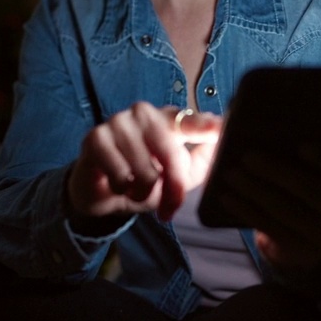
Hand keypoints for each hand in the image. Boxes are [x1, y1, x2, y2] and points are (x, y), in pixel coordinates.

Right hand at [67, 103, 221, 222]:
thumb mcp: (181, 175)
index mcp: (168, 119)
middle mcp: (144, 113)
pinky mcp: (96, 138)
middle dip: (173, 188)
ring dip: (143, 193)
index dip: (205, 126)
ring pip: (145, 171)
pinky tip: (117, 183)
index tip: (220, 129)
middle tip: (169, 208)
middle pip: (170, 154)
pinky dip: (122, 189)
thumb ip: (205, 161)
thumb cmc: (146, 179)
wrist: (104, 193)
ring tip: (136, 190)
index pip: (190, 120)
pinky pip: (120, 176)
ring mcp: (118, 122)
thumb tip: (224, 146)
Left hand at [217, 130, 320, 274]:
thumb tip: (293, 112)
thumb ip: (314, 137)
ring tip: (232, 174)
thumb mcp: (317, 161)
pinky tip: (229, 198)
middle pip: (317, 193)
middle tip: (248, 156)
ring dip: (257, 192)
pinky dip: (250, 212)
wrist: (305, 232)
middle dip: (279, 173)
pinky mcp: (306, 254)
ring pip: (291, 213)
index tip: (301, 146)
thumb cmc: (310, 181)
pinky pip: (275, 230)